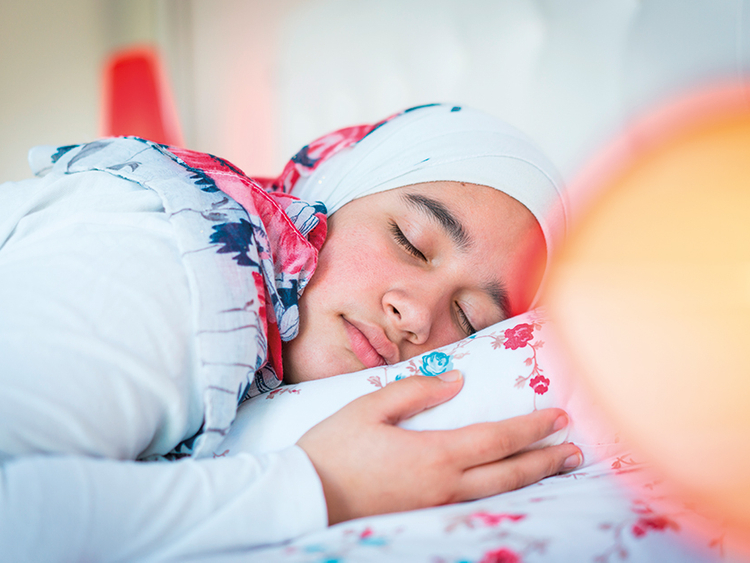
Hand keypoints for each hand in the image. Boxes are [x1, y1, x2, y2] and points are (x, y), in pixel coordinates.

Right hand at [297, 370, 581, 524]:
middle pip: (508, 473)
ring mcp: (436, 504)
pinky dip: (504, 491)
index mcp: (434, 454)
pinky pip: (476, 502)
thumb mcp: (370, 407)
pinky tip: (510, 484)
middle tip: (573, 448)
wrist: (306, 496)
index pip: (496, 439)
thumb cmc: (334, 447)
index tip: (557, 417)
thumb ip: (417, 391)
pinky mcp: (424, 513)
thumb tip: (455, 379)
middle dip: (544, 459)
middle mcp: (444, 484)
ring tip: (557, 467)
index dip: (530, 428)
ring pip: (497, 493)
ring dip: (532, 478)